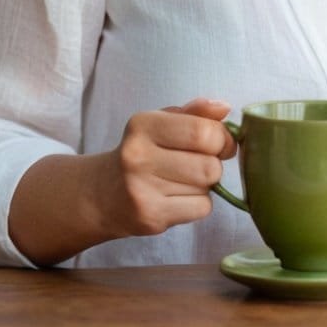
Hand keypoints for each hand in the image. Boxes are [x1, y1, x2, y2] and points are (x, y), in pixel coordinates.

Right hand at [100, 97, 236, 239]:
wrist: (102, 195)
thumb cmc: (144, 151)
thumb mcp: (163, 122)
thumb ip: (195, 112)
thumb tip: (224, 108)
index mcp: (143, 125)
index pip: (203, 132)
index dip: (223, 138)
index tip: (220, 142)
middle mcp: (137, 156)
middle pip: (210, 165)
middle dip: (214, 164)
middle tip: (200, 163)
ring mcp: (141, 190)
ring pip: (207, 188)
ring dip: (205, 184)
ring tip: (184, 179)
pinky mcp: (149, 218)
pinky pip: (201, 209)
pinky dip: (199, 204)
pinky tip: (178, 198)